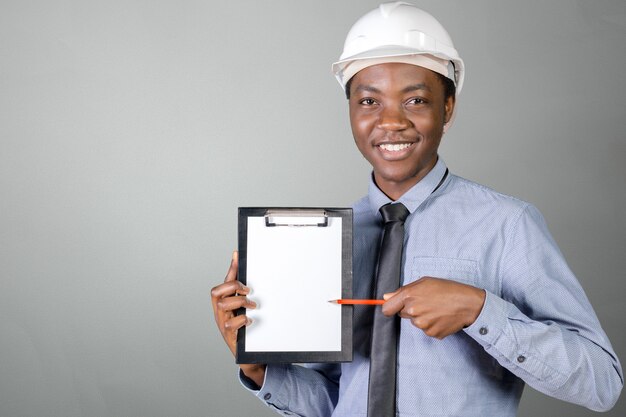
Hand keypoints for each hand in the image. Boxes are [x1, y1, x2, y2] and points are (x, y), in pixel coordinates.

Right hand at [211, 251, 265, 385]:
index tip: (238, 256)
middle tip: (247, 290)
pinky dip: (241, 320)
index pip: (221, 284)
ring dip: (239, 302)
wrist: (249, 355)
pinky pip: (229, 325)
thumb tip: (245, 268)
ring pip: (222, 306)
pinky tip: (250, 320)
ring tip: (252, 306)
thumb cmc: (245, 327)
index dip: (229, 270)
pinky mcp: (229, 336)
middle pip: (216, 292)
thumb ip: (243, 289)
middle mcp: (219, 313)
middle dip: (232, 287)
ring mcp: (222, 324)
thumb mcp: (244, 307)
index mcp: (222, 304)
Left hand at [382, 276, 485, 339]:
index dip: (390, 308)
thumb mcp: (424, 282)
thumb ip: (402, 290)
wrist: (468, 303)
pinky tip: (441, 317)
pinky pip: (426, 330)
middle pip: (402, 314)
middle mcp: (413, 311)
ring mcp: (422, 324)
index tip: (393, 307)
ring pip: (416, 322)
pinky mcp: (432, 333)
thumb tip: (386, 297)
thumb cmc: (448, 289)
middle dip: (410, 309)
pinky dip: (432, 325)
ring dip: (422, 317)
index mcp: (409, 296)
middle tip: (426, 302)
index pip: (387, 309)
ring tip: (436, 309)